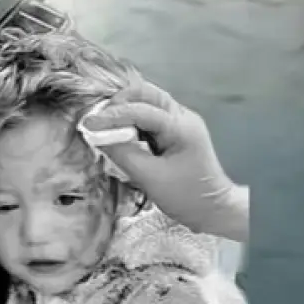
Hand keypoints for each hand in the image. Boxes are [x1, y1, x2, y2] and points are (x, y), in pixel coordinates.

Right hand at [82, 79, 248, 240]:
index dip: (112, 115)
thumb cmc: (187, 197)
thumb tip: (100, 137)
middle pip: (147, 94)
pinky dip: (133, 119)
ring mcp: (181, 121)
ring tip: (105, 125)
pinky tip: (121, 131)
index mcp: (181, 127)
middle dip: (119, 103)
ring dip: (126, 109)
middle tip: (98, 120)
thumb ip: (124, 155)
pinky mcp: (177, 130)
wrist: (216, 209)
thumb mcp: (151, 179)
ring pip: (148, 101)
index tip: (88, 124)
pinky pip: (151, 115)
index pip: (142, 110)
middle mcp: (183, 116)